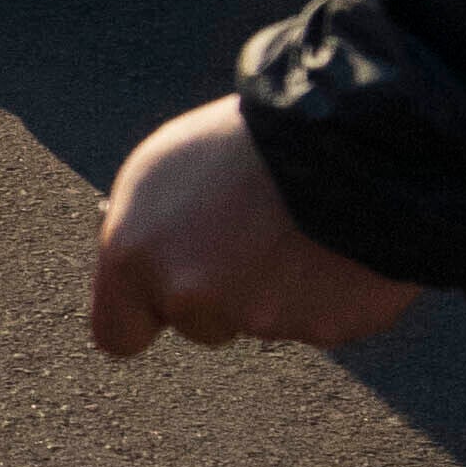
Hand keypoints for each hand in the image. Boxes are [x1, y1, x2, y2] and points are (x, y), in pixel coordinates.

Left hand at [88, 93, 414, 356]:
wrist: (348, 132)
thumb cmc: (248, 138)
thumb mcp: (162, 167)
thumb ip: (144, 234)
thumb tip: (146, 265)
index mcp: (136, 257)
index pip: (117, 335)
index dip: (144, 316)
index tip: (161, 303)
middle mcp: (190, 298)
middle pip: (199, 325)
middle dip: (220, 292)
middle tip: (250, 231)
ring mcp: (260, 319)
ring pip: (262, 320)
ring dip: (276, 288)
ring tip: (295, 224)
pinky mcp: (325, 328)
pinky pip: (322, 317)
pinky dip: (329, 289)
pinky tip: (334, 240)